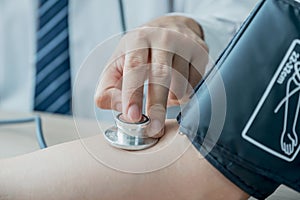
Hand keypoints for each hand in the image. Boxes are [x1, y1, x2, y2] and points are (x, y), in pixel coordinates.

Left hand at [95, 15, 208, 136]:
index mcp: (138, 39)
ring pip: (182, 83)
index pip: (134, 67)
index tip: (133, 117)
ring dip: (173, 100)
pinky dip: (186, 94)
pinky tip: (177, 87)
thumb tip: (121, 111)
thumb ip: (108, 90)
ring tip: (164, 96)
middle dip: (157, 106)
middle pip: (162, 75)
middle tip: (154, 129)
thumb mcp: (117, 66)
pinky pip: (196, 84)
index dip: (133, 93)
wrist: (168, 29)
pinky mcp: (201, 51)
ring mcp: (185, 42)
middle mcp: (163, 37)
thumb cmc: (137, 54)